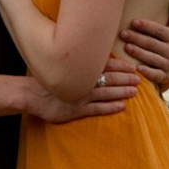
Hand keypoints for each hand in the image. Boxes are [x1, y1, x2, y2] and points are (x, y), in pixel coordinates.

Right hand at [25, 51, 141, 123]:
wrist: (29, 94)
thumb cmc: (45, 81)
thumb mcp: (61, 68)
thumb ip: (77, 65)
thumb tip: (92, 58)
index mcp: (79, 70)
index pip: (104, 66)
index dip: (120, 67)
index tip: (133, 67)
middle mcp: (82, 82)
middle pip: (109, 78)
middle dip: (125, 78)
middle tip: (139, 79)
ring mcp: (80, 96)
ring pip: (106, 92)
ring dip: (122, 91)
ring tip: (135, 92)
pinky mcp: (76, 110)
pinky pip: (97, 109)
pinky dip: (110, 107)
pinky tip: (122, 106)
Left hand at [123, 0, 168, 92]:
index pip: (159, 30)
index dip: (147, 26)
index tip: (134, 22)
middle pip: (152, 43)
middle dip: (137, 38)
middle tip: (123, 33)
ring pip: (152, 58)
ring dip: (139, 53)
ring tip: (126, 47)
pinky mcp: (166, 76)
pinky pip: (156, 74)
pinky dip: (147, 72)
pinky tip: (136, 68)